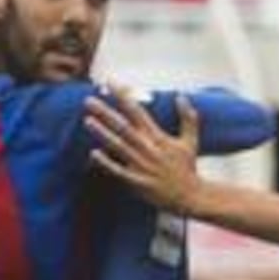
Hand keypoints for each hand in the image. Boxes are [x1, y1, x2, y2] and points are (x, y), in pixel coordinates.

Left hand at [84, 86, 200, 212]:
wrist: (190, 196)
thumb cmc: (188, 168)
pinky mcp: (137, 182)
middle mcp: (148, 148)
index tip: (110, 83)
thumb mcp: (191, 141)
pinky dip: (106, 163)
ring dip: (102, 133)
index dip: (123, 96)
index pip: (137, 111)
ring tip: (87, 120)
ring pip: (118, 146)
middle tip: (88, 101)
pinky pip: (119, 171)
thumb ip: (188, 118)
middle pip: (123, 126)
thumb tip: (182, 96)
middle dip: (105, 113)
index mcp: (157, 137)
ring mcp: (141, 165)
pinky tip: (93, 154)